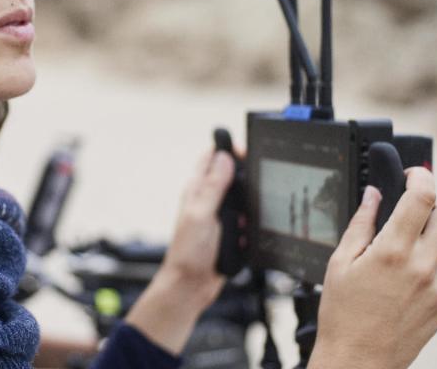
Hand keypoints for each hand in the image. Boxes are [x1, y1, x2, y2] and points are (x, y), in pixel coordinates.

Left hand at [124, 150, 235, 354]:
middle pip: (231, 177)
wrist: (190, 286)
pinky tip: (241, 238)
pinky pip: (245, 223)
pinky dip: (247, 229)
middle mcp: (206, 200)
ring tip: (240, 224)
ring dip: (247, 211)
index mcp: (196, 190)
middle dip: (244, 184)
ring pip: (242, 201)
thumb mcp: (201, 215)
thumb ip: (212, 186)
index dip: (227, 150)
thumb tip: (224, 157)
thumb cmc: (188, 253)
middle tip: (248, 196)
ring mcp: (217, 217)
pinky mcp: (227, 233)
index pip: (211, 158)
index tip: (245, 151)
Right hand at [311, 168, 436, 368]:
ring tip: (393, 259)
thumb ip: (361, 223)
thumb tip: (374, 194)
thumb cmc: (342, 314)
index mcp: (393, 251)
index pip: (423, 197)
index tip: (411, 174)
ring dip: (426, 240)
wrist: (358, 361)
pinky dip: (424, 268)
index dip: (420, 176)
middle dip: (436, 201)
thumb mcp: (340, 262)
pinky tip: (398, 285)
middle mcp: (422, 267)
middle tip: (415, 206)